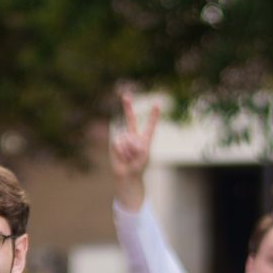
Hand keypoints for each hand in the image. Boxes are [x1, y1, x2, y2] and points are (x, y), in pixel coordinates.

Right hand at [109, 89, 158, 211]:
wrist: (127, 176)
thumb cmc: (138, 167)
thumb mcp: (144, 155)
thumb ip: (138, 144)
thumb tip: (126, 138)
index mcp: (145, 139)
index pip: (150, 125)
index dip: (153, 115)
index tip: (157, 104)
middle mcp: (134, 136)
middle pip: (130, 119)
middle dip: (127, 107)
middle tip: (125, 96)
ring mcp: (124, 139)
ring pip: (126, 138)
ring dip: (129, 150)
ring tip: (130, 158)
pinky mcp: (115, 143)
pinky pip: (118, 143)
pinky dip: (121, 151)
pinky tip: (123, 157)